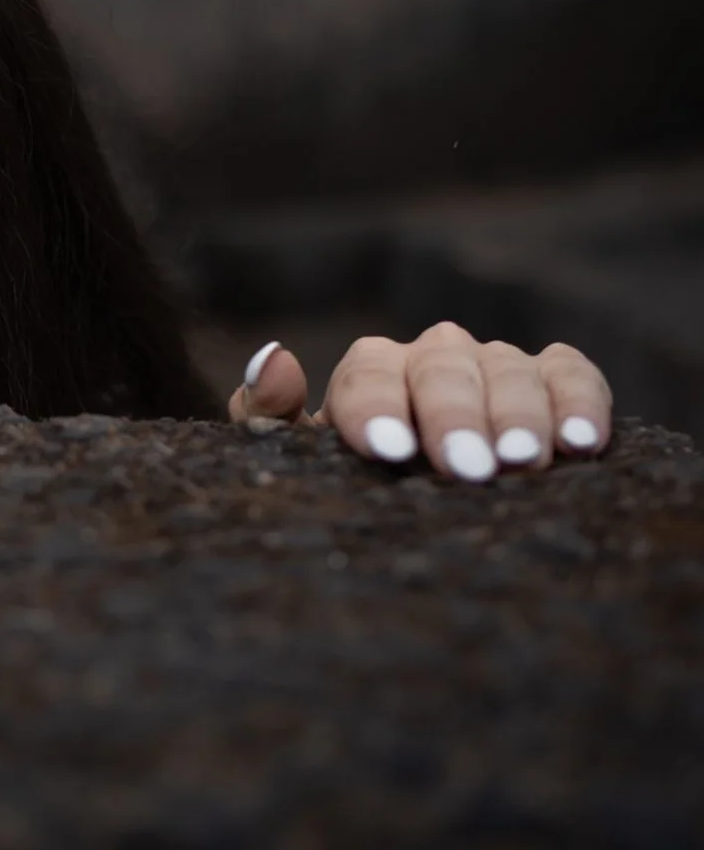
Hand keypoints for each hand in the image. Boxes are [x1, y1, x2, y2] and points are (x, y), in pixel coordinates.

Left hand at [227, 321, 610, 480]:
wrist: (414, 496)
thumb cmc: (350, 476)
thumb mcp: (299, 455)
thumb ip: (268, 410)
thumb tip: (275, 357)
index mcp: (371, 367)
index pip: (369, 375)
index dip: (377, 409)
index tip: (388, 449)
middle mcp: (434, 353)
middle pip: (441, 369)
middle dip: (453, 416)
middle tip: (466, 467)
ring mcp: (495, 362)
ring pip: (507, 368)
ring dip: (518, 414)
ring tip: (523, 460)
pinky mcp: (554, 377)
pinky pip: (571, 372)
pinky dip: (579, 399)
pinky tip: (581, 442)